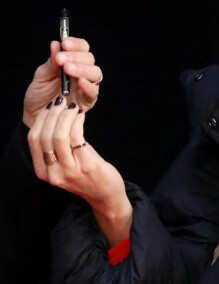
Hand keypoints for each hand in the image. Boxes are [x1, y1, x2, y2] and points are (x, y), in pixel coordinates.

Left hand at [23, 38, 101, 127]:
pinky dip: (89, 86)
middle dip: (75, 56)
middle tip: (60, 59)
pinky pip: (94, 92)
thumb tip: (56, 44)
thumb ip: (50, 63)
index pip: (81, 48)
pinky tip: (80, 82)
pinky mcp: (88, 101)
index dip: (76, 44)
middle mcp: (83, 72)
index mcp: (73, 63)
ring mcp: (86, 86)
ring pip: (95, 73)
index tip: (64, 43)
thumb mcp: (41, 77)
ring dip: (82, 69)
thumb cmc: (39, 95)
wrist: (35, 117)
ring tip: (67, 69)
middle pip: (89, 59)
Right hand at [27, 96, 131, 246]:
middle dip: (52, 114)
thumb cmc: (86, 173)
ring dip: (66, 116)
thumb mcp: (65, 162)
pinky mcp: (86, 166)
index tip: (50, 107)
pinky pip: (77, 138)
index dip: (41, 120)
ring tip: (73, 106)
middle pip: (44, 136)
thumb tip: (55, 117)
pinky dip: (77, 122)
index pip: (33, 140)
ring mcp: (69, 171)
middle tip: (61, 101)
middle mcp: (53, 173)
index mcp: (43, 171)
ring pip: (59, 136)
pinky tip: (81, 114)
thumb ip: (57, 147)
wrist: (105, 194)